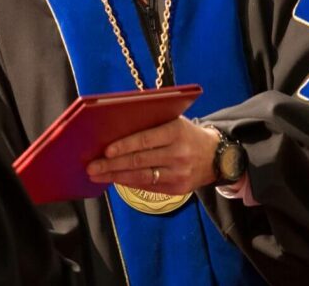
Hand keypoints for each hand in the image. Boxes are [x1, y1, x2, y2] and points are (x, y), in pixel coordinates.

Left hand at [85, 117, 218, 194]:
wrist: (216, 156)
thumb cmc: (186, 133)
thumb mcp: (174, 121)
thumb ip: (151, 123)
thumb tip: (117, 126)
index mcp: (176, 132)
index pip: (145, 139)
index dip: (125, 146)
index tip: (106, 151)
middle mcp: (178, 154)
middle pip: (140, 161)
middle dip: (112, 165)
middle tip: (92, 167)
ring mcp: (179, 174)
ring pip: (142, 177)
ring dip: (116, 177)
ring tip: (97, 176)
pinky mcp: (178, 189)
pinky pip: (149, 186)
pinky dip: (129, 183)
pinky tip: (115, 179)